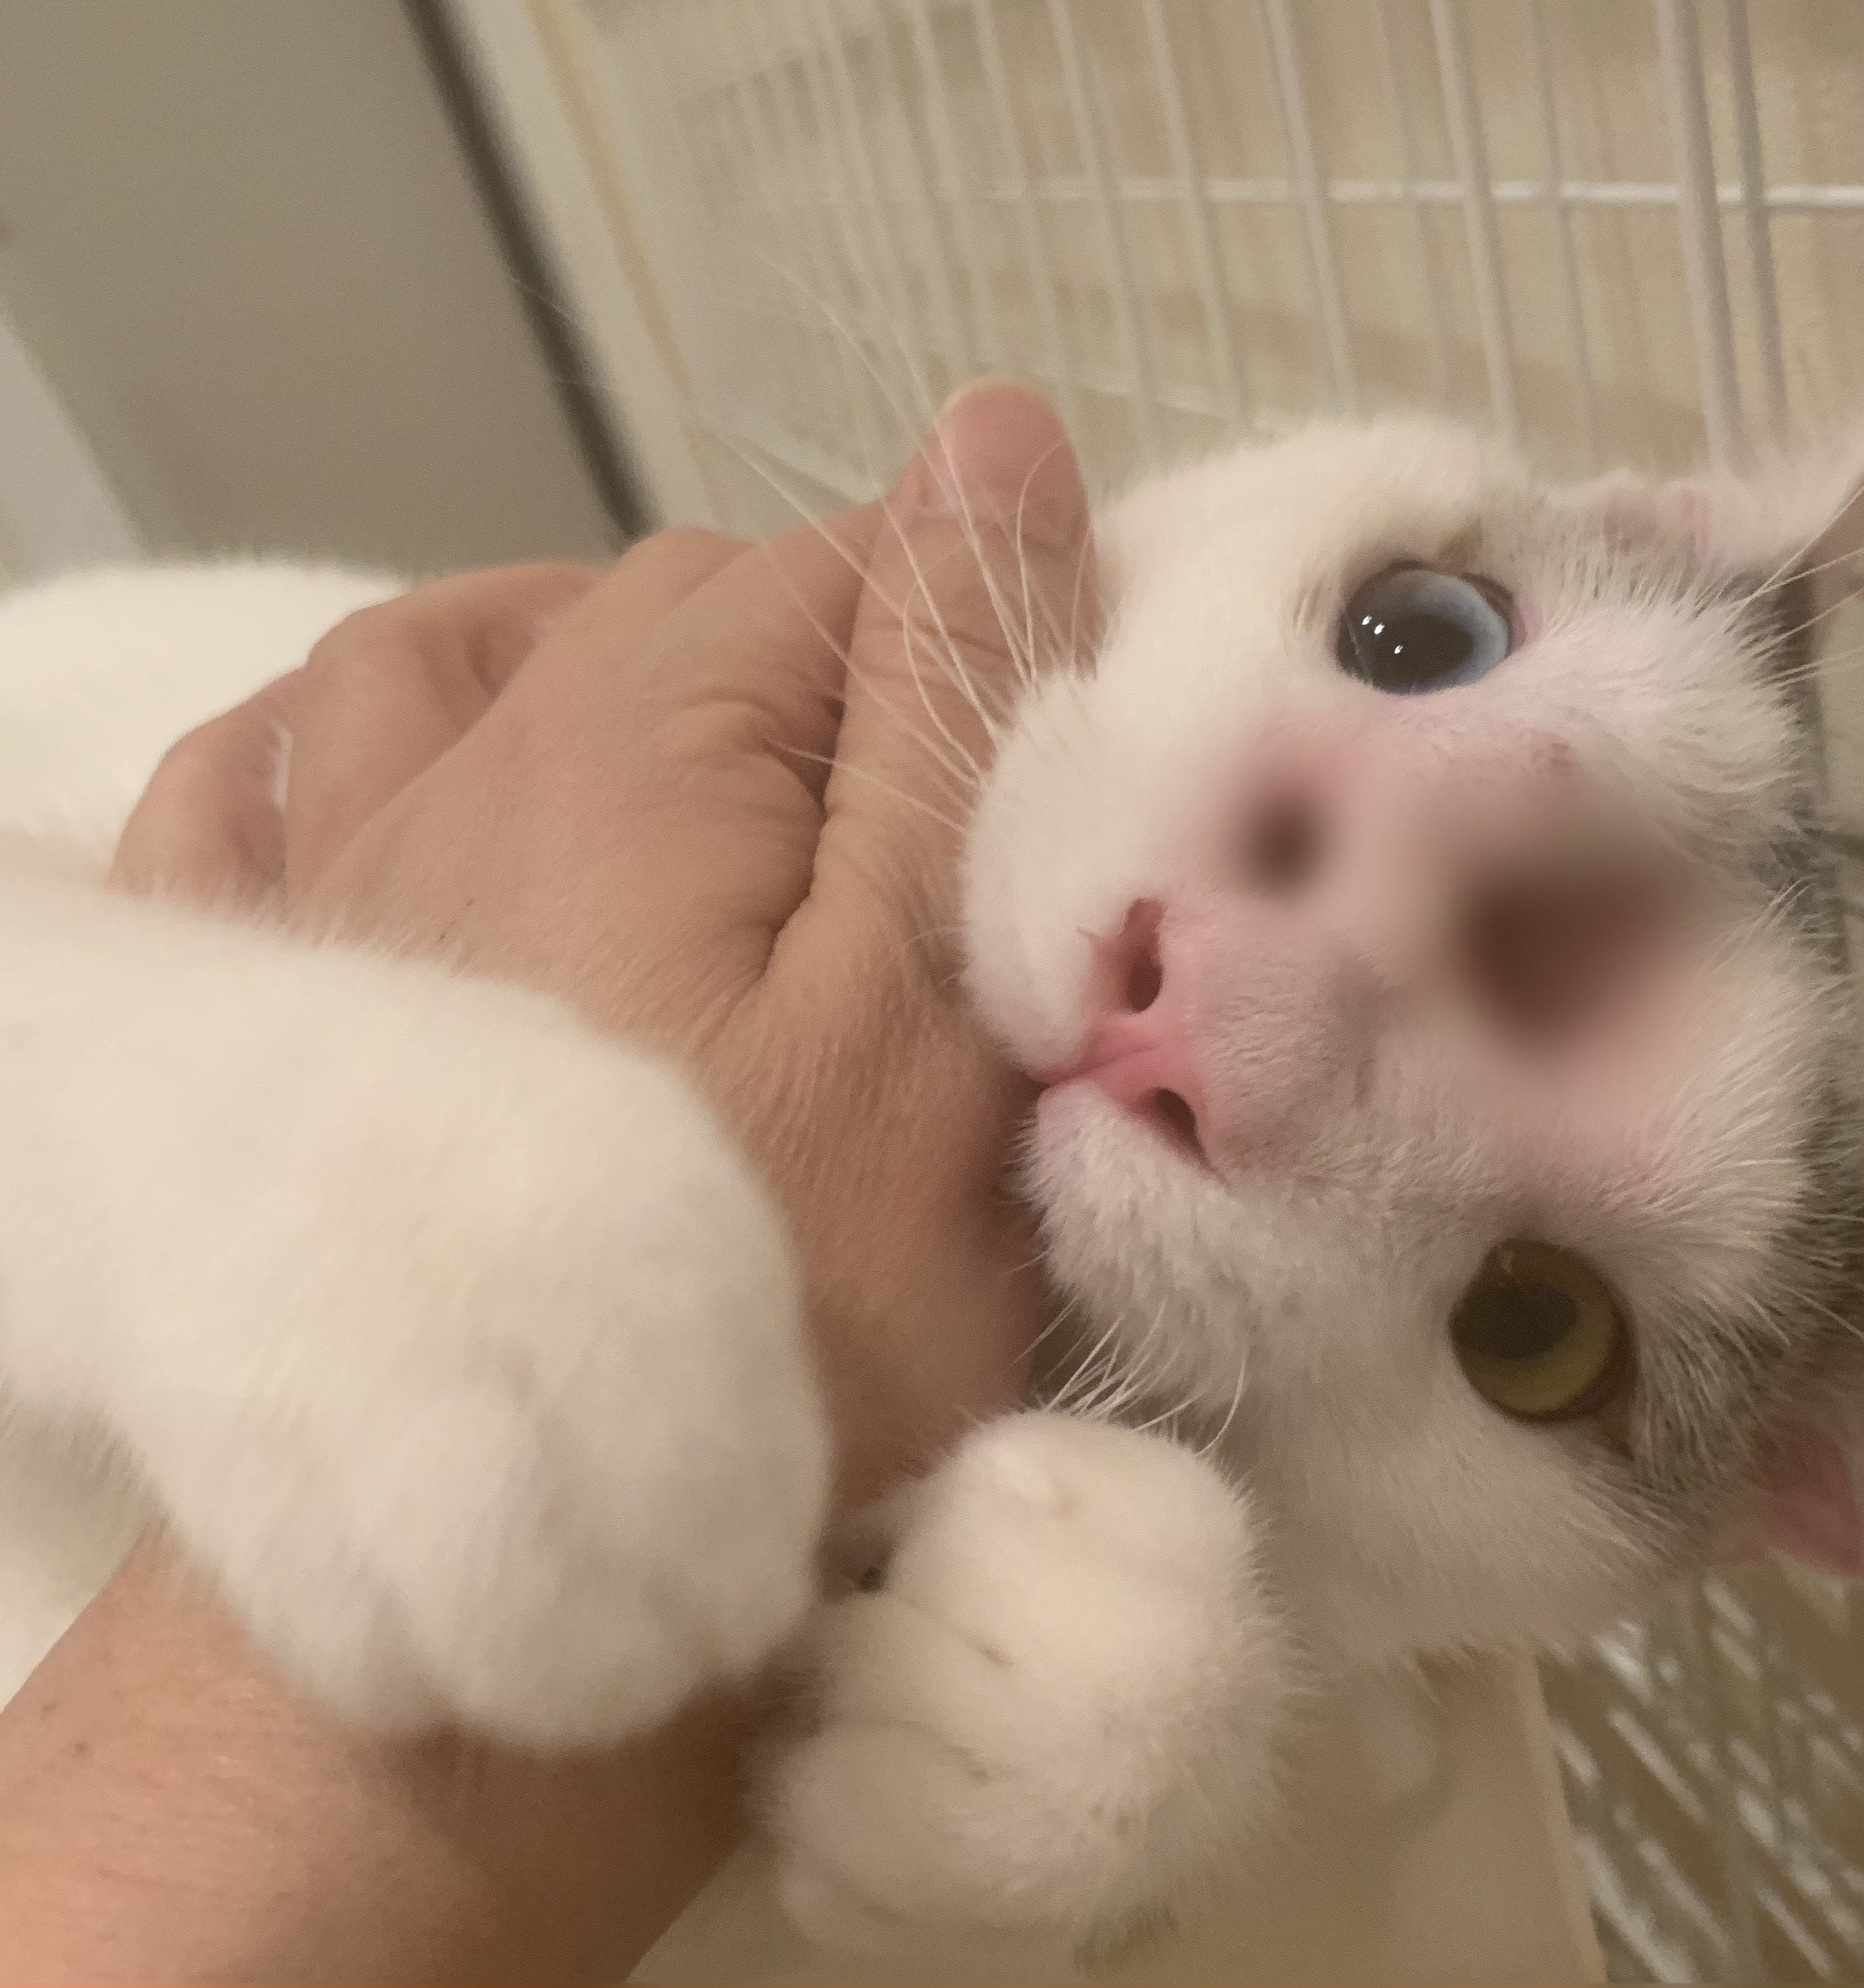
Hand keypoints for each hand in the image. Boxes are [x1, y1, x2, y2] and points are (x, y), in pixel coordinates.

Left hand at [117, 380, 1095, 1507]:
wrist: (489, 1598)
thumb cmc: (768, 1317)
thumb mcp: (924, 1012)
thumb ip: (955, 715)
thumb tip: (994, 436)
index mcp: (640, 734)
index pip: (853, 566)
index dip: (988, 646)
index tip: (1061, 802)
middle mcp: (460, 753)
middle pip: (685, 611)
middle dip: (837, 680)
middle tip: (942, 862)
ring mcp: (338, 862)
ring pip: (478, 652)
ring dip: (620, 670)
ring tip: (728, 772)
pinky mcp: (275, 983)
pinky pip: (264, 778)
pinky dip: (351, 741)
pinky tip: (408, 772)